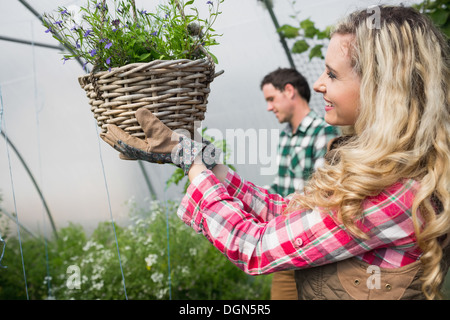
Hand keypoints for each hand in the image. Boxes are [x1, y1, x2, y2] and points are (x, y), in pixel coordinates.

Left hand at [100, 108, 219, 173]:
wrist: (198, 160)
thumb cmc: (183, 148)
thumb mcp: (166, 133)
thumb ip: (151, 123)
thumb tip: (137, 111)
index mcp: (146, 151)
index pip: (126, 141)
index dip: (116, 134)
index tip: (106, 126)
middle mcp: (148, 154)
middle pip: (126, 148)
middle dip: (114, 141)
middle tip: (102, 134)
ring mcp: (155, 155)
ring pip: (134, 151)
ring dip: (123, 145)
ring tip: (115, 144)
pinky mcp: (162, 154)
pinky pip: (143, 152)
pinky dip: (135, 150)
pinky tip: (136, 150)